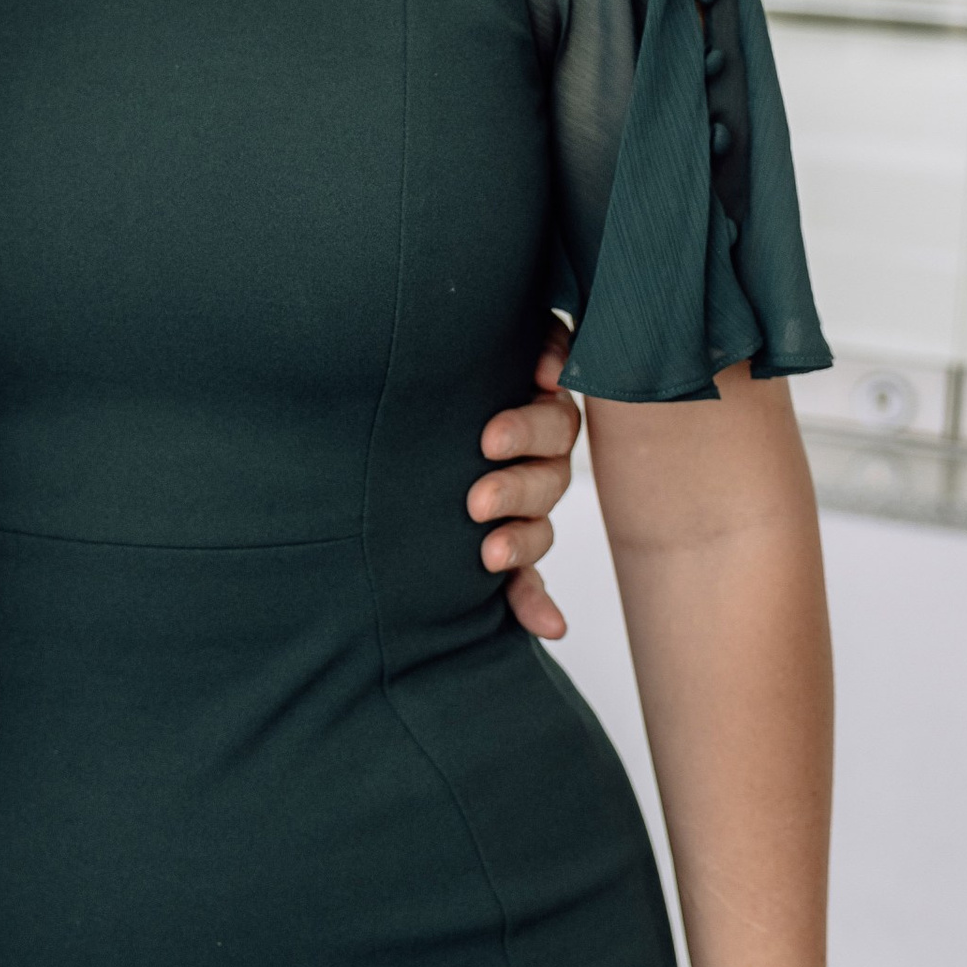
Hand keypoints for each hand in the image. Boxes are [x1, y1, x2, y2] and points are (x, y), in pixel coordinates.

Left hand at [471, 326, 581, 642]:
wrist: (415, 401)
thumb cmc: (462, 366)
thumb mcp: (496, 341)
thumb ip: (534, 340)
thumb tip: (550, 367)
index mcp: (538, 416)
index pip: (550, 424)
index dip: (526, 431)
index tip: (488, 440)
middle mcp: (539, 465)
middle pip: (547, 480)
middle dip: (514, 490)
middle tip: (477, 500)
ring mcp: (524, 510)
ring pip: (538, 528)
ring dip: (520, 543)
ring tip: (487, 553)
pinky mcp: (507, 548)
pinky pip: (528, 581)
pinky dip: (536, 603)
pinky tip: (550, 627)